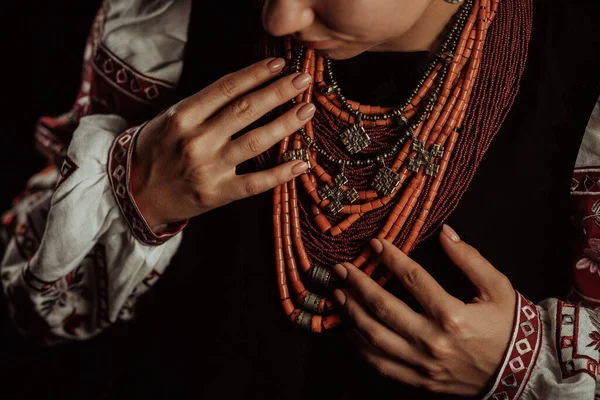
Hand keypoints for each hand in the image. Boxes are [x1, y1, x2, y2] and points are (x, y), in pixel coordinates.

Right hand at [130, 57, 314, 226]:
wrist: (136, 195)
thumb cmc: (156, 152)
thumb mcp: (170, 119)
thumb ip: (204, 105)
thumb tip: (247, 86)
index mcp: (183, 116)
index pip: (226, 88)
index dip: (256, 74)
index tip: (279, 64)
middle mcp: (197, 140)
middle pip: (246, 109)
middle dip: (279, 91)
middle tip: (303, 79)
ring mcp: (208, 168)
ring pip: (256, 141)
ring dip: (286, 124)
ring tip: (307, 110)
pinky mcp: (217, 194)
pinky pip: (255, 182)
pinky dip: (280, 173)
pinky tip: (301, 163)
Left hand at [331, 225, 515, 395]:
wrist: (520, 372)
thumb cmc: (507, 326)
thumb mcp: (497, 288)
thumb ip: (470, 258)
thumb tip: (445, 233)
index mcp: (452, 315)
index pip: (412, 279)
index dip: (390, 258)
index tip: (374, 243)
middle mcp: (432, 340)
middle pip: (383, 307)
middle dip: (357, 285)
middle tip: (340, 269)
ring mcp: (422, 363)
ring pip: (375, 337)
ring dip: (351, 313)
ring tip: (337, 294)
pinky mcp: (419, 378)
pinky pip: (380, 363)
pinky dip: (361, 346)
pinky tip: (350, 329)